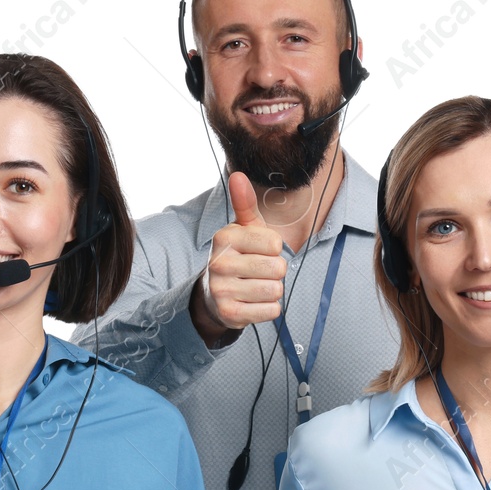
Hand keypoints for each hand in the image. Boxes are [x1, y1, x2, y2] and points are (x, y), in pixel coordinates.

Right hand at [191, 171, 286, 342]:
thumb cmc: (237, 257)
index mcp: (224, 238)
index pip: (275, 243)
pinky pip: (271, 311)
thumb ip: (245, 204)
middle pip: (278, 268)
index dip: (274, 249)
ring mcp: (222, 290)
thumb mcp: (242, 230)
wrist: (213, 295)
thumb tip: (238, 175)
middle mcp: (219, 263)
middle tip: (258, 272)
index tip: (258, 251)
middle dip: (275, 271)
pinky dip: (268, 309)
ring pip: (275, 290)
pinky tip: (253, 302)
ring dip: (272, 290)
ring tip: (255, 286)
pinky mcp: (230, 314)